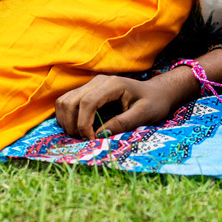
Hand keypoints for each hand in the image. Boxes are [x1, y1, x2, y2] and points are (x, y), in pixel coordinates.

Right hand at [54, 74, 184, 139]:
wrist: (156, 93)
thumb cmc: (153, 103)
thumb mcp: (144, 115)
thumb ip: (122, 123)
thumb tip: (100, 135)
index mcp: (112, 85)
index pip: (87, 102)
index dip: (83, 123)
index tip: (90, 139)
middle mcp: (98, 81)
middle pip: (70, 101)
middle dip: (72, 124)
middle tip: (84, 140)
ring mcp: (91, 85)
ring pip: (64, 100)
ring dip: (66, 120)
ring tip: (80, 135)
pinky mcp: (87, 91)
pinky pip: (68, 101)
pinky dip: (67, 117)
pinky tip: (77, 128)